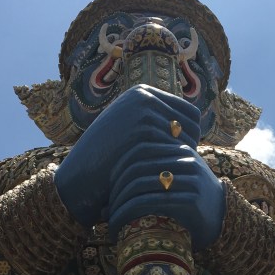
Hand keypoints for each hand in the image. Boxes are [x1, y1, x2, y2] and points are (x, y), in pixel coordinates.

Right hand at [54, 86, 200, 227]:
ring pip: (187, 140)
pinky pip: (177, 151)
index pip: (190, 114)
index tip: (181, 158)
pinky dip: (176, 167)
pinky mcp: (145, 131)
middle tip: (177, 169)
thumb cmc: (107, 160)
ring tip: (169, 176)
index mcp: (142, 93)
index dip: (190, 138)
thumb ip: (154, 120)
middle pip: (193, 125)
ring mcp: (144, 111)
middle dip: (189, 149)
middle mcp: (144, 96)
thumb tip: (192, 119)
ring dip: (182, 160)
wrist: (81, 178)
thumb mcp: (128, 130)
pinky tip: (164, 181)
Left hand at [108, 136, 224, 249]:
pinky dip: (130, 214)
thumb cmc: (190, 197)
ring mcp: (189, 178)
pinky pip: (151, 202)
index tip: (104, 189)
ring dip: (119, 204)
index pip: (138, 151)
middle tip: (103, 207)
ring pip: (141, 186)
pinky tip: (119, 225)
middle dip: (115, 190)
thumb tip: (113, 166)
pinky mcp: (191, 199)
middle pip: (137, 169)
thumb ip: (154, 164)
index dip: (116, 170)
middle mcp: (184, 160)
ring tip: (108, 219)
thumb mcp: (175, 173)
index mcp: (177, 148)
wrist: (222, 217)